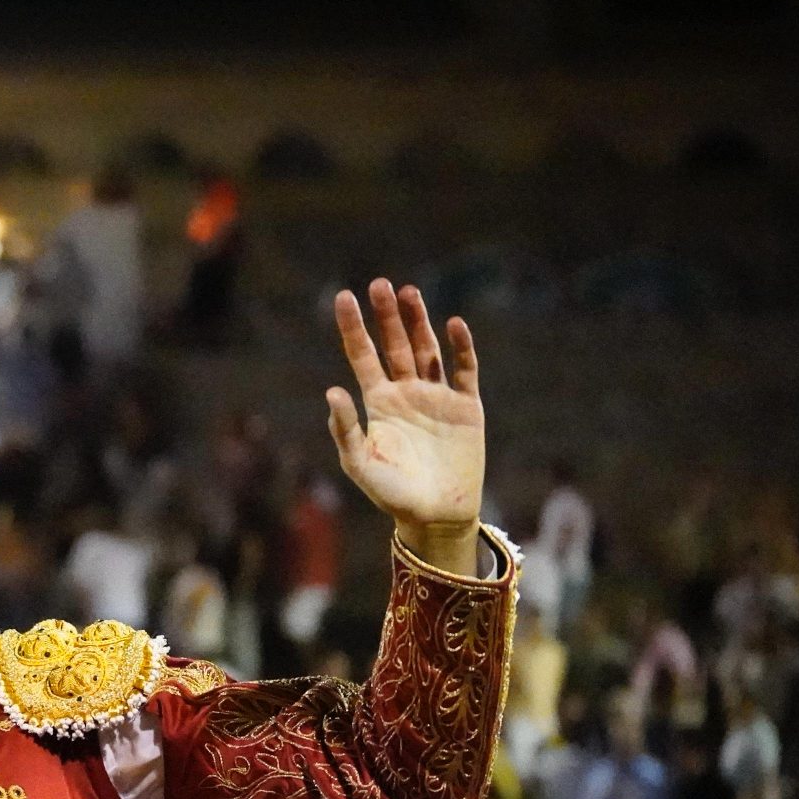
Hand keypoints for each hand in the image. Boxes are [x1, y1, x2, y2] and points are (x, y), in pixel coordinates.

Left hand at [329, 279, 485, 574]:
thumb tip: (332, 391)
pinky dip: (460, 347)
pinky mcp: (466, 406)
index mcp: (378, 403)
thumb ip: (345, 429)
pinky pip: (463, 370)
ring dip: (419, 321)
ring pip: (427, 349)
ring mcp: (437, 396)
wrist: (435, 515)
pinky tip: (453, 325)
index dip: (353, 327)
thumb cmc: (392, 494)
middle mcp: (406, 393)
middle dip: (386, 316)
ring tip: (408, 292)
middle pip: (394, 344)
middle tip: (378, 284)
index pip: (362, 356)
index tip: (343, 297)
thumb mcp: (360, 464)